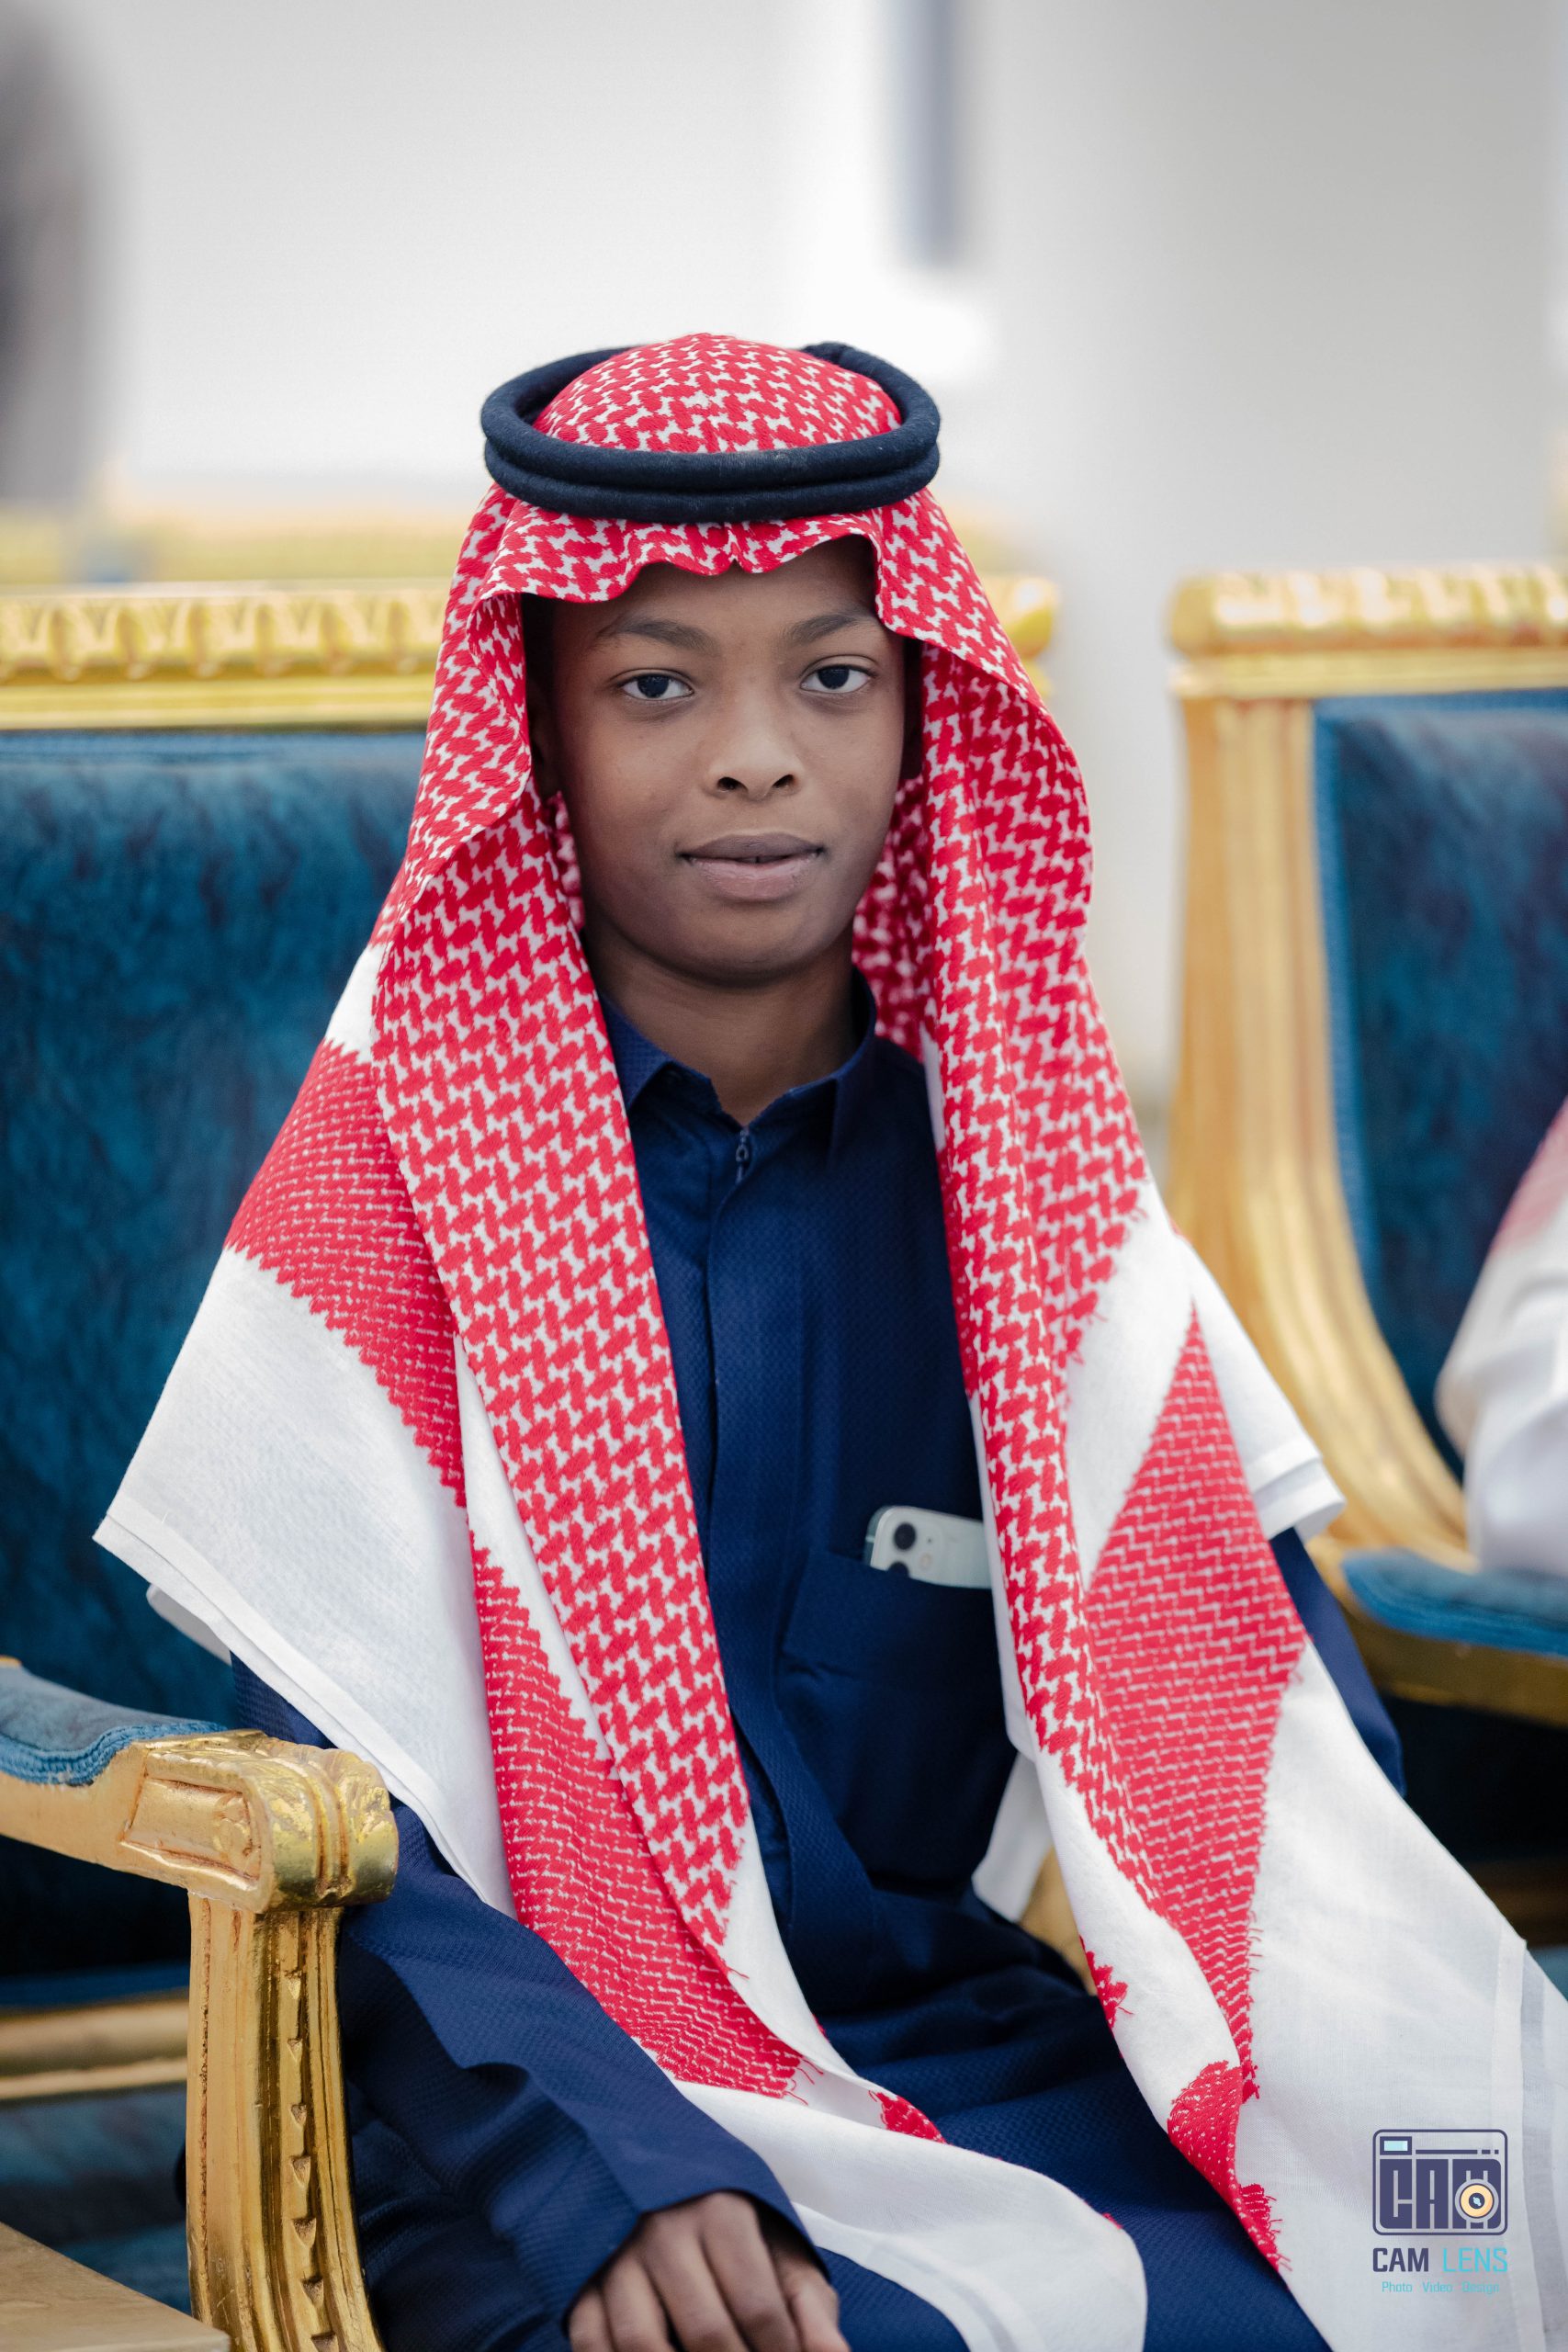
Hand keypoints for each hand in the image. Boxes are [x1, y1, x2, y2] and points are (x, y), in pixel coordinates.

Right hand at [567, 2190, 848, 2351]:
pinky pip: (590, 2340)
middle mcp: (665, 2230)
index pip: (759, 2308)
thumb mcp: (774, 2241)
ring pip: (642, 2343)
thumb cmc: (724, 2216)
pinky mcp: (580, 2276)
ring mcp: (616, 2255)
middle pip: (705, 2331)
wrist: (643, 2159)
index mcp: (722, 2213)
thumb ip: (808, 2302)